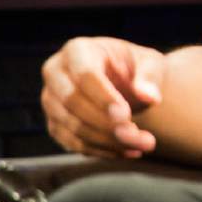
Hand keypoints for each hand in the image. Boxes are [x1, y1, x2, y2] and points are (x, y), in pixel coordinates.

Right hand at [41, 37, 163, 158]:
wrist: (125, 80)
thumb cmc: (135, 65)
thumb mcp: (148, 62)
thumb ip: (150, 77)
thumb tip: (151, 97)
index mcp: (78, 50)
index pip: (85, 75)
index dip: (104, 97)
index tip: (125, 115)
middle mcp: (56, 74)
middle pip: (73, 102)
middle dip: (106, 124)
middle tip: (139, 136)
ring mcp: (51, 101)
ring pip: (72, 127)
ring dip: (108, 141)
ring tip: (143, 144)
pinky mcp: (54, 124)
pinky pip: (73, 143)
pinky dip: (102, 150)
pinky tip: (128, 151)